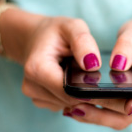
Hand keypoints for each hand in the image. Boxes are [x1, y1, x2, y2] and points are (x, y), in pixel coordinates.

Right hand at [0, 8, 127, 112]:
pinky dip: (71, 95)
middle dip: (84, 91)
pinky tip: (71, 80)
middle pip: (69, 100)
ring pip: (68, 104)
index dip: (88, 89)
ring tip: (77, 74)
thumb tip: (93, 65)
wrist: (36, 38)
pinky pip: (63, 104)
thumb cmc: (55, 32)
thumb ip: (83, 42)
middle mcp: (31, 86)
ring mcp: (35, 95)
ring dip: (78, 93)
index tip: (99, 82)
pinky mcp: (40, 99)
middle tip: (90, 74)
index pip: (68, 91)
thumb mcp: (71, 27)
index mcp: (37, 68)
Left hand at [63, 12, 131, 129]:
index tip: (126, 104)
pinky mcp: (127, 100)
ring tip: (73, 109)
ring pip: (121, 117)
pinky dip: (96, 112)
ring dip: (98, 117)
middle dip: (107, 112)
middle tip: (80, 106)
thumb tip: (117, 65)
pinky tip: (77, 106)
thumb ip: (128, 45)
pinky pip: (113, 112)